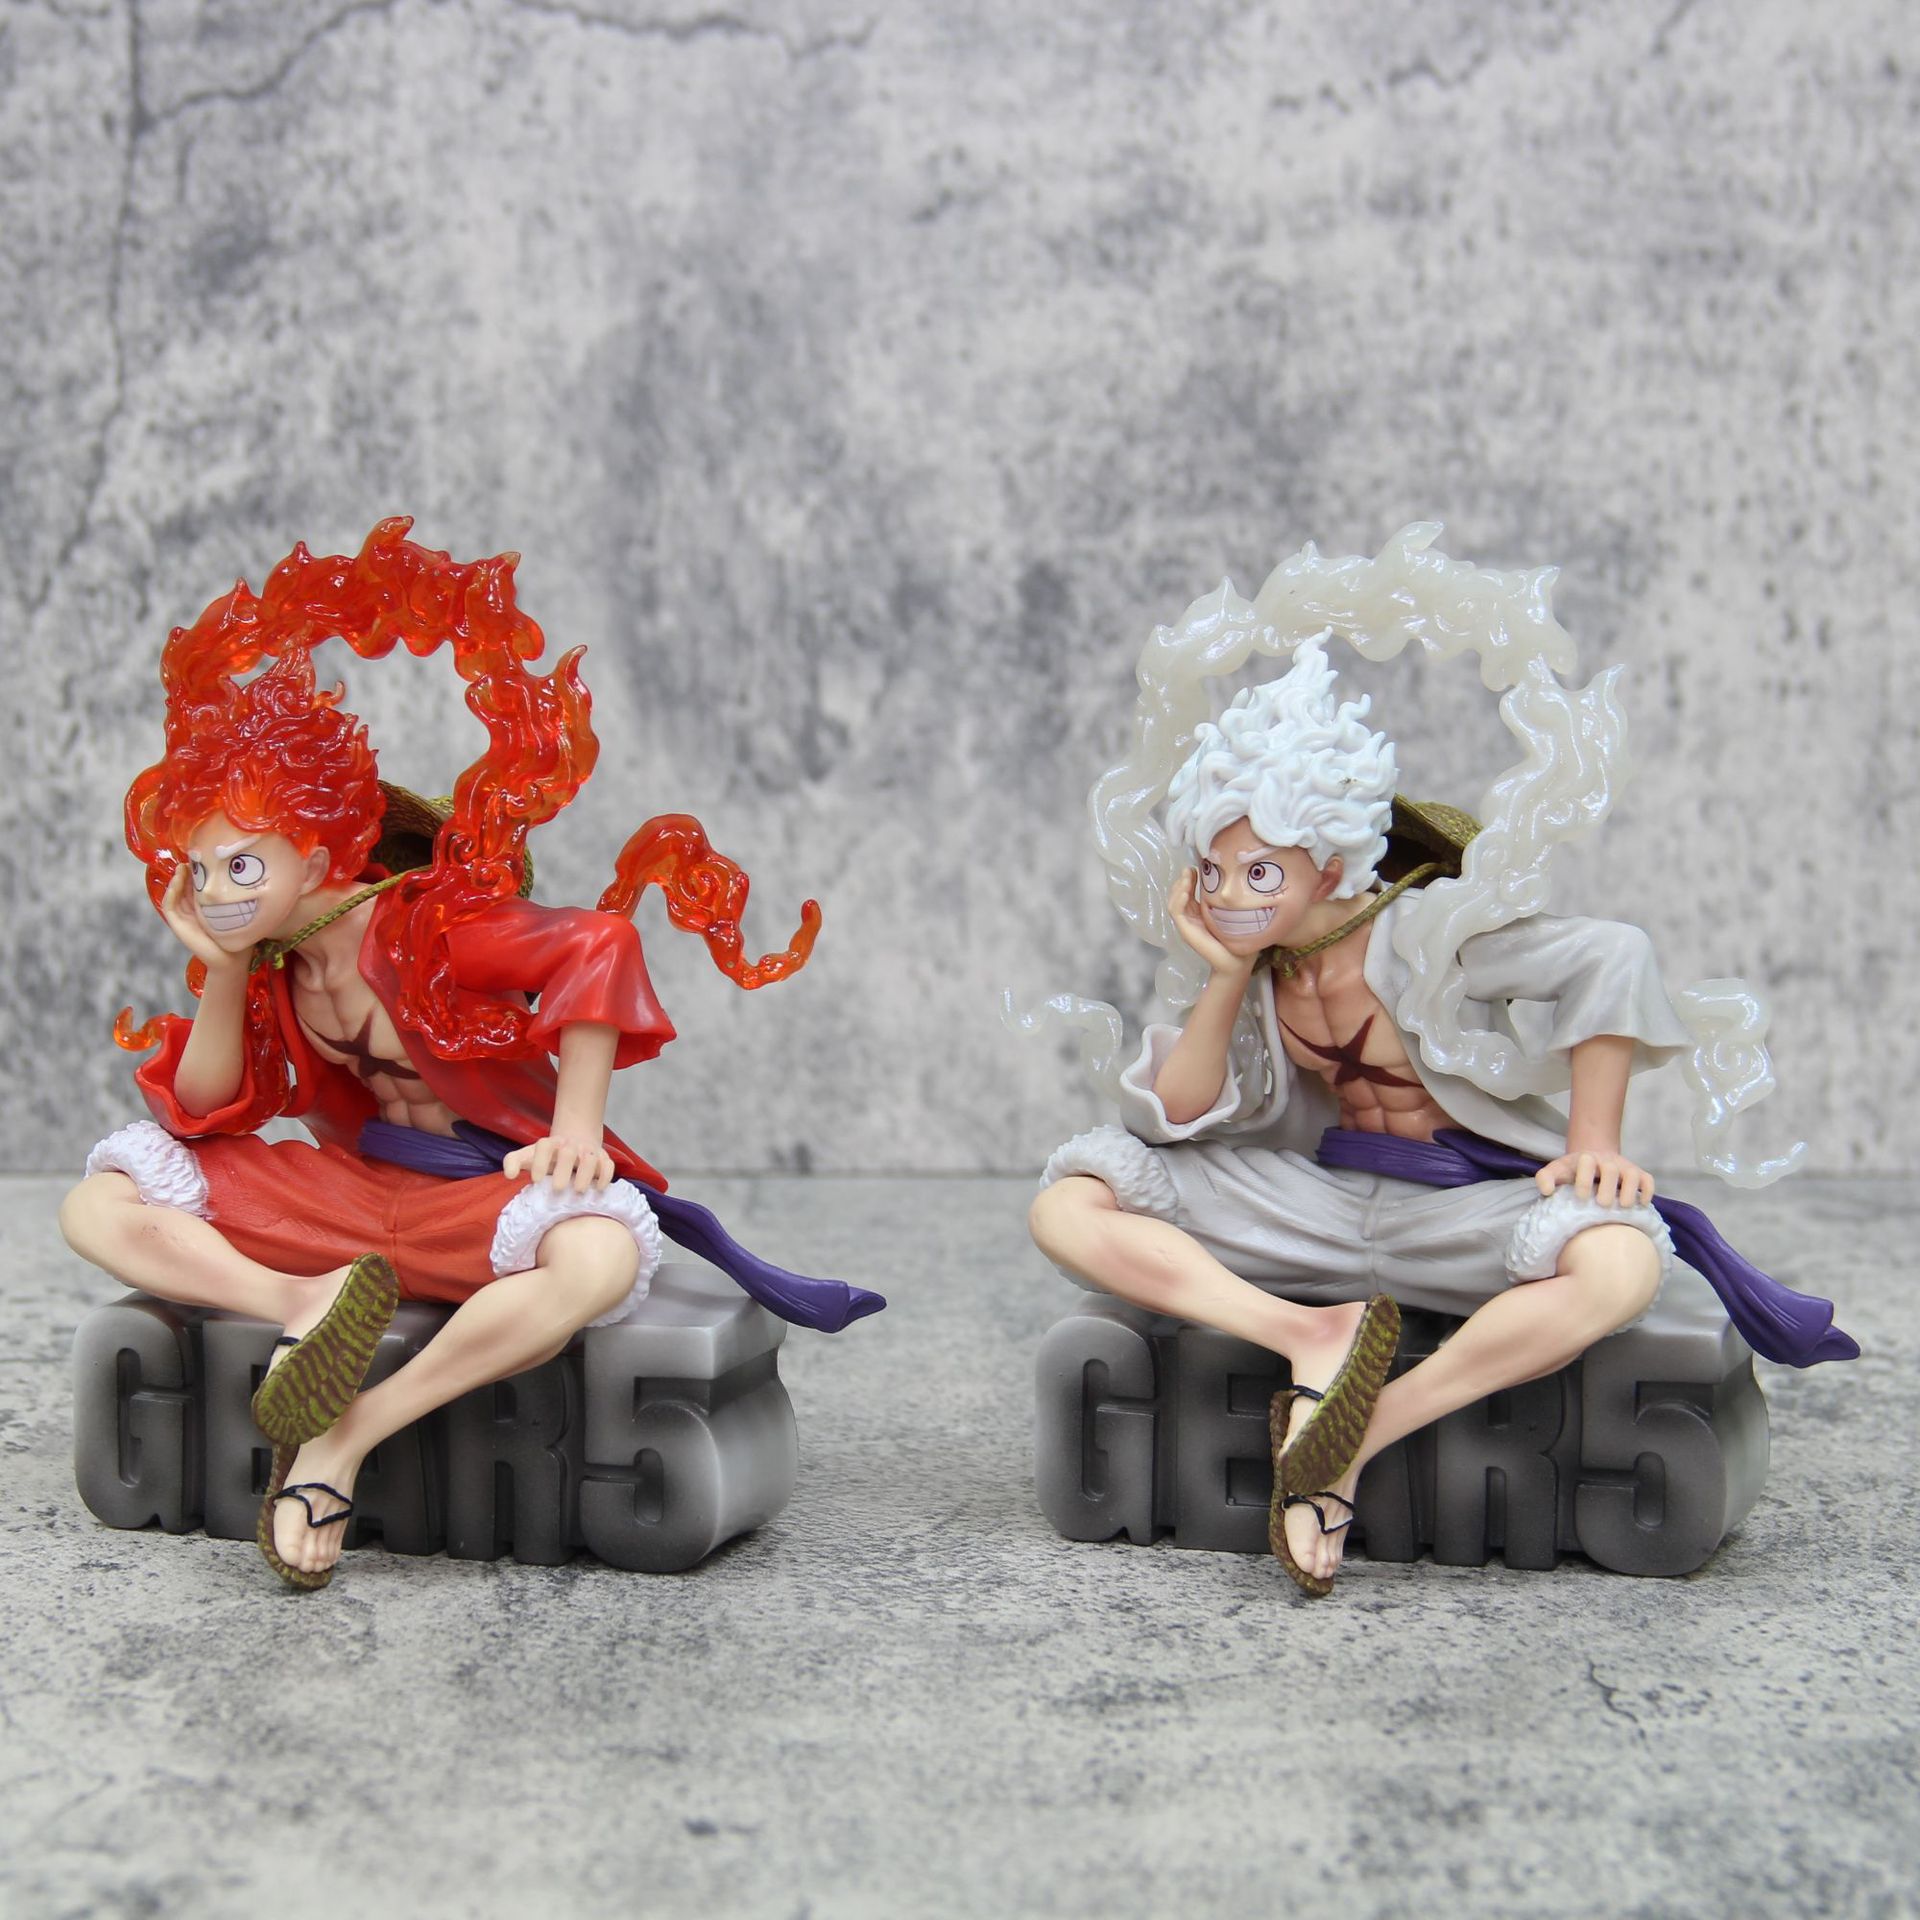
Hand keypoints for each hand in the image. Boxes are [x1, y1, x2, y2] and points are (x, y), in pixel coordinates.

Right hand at [158, 865, 250, 975]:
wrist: (231, 960)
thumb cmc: (239, 937)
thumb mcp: (238, 912)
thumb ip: (237, 898)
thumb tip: (247, 875)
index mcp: (205, 906)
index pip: (197, 884)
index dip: (197, 871)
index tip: (203, 856)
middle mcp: (192, 909)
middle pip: (184, 886)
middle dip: (186, 871)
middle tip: (192, 856)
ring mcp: (183, 917)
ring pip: (174, 893)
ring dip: (176, 879)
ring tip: (183, 866)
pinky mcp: (177, 925)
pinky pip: (169, 905)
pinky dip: (170, 892)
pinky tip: (177, 882)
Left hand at [504, 1133, 616, 1193]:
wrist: (576, 1138)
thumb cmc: (549, 1155)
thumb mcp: (529, 1155)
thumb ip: (514, 1161)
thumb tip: (509, 1175)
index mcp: (551, 1143)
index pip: (544, 1146)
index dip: (539, 1161)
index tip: (535, 1180)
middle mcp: (570, 1145)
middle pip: (568, 1152)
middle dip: (563, 1170)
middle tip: (557, 1189)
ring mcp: (588, 1151)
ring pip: (590, 1158)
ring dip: (586, 1174)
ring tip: (578, 1190)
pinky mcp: (603, 1158)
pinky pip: (608, 1165)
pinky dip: (605, 1176)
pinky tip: (598, 1188)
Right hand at [1170, 868, 1254, 977]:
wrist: (1237, 963)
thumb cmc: (1239, 940)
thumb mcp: (1232, 915)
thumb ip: (1229, 901)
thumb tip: (1238, 880)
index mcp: (1200, 914)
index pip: (1189, 892)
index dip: (1191, 879)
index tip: (1198, 867)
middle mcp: (1191, 918)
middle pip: (1179, 894)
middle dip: (1183, 879)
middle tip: (1190, 868)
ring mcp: (1187, 925)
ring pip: (1174, 901)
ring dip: (1179, 887)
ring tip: (1187, 875)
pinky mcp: (1186, 931)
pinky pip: (1176, 912)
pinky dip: (1178, 899)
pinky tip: (1185, 891)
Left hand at [1534, 1150, 1654, 1207]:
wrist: (1593, 1159)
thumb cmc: (1573, 1171)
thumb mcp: (1557, 1171)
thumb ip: (1545, 1178)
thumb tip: (1547, 1190)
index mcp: (1585, 1159)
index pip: (1586, 1162)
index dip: (1584, 1179)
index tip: (1581, 1197)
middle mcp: (1606, 1161)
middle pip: (1611, 1169)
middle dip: (1608, 1187)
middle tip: (1602, 1204)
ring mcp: (1624, 1167)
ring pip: (1632, 1174)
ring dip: (1629, 1191)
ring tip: (1623, 1206)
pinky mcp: (1638, 1174)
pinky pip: (1648, 1180)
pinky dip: (1647, 1192)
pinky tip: (1641, 1204)